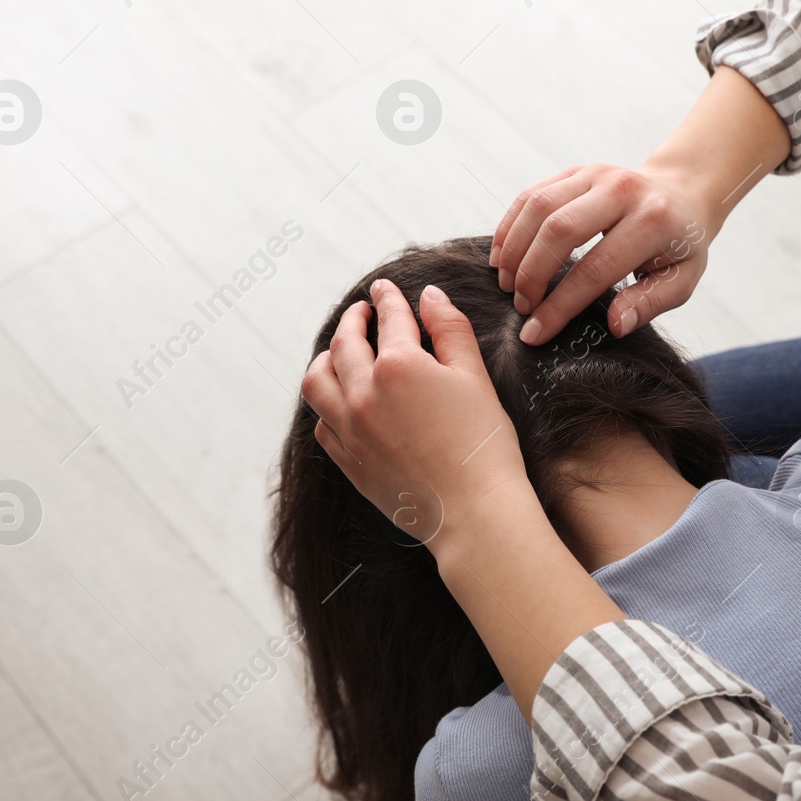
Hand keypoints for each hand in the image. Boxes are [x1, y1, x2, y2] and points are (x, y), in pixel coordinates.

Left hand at [299, 279, 535, 554]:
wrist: (473, 512)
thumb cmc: (483, 445)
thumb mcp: (474, 377)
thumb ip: (450, 329)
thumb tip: (429, 295)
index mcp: (399, 366)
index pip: (389, 318)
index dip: (388, 298)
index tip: (384, 288)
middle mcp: (364, 393)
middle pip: (344, 343)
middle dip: (352, 320)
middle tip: (360, 311)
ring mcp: (351, 430)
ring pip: (317, 383)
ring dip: (325, 359)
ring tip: (338, 352)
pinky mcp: (349, 462)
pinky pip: (322, 425)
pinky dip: (327, 406)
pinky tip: (341, 402)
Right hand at [489, 163, 714, 346]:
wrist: (682, 194)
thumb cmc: (680, 246)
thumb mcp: (680, 280)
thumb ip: (649, 303)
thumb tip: (615, 325)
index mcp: (653, 221)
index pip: (595, 268)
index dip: (560, 305)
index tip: (534, 333)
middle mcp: (621, 189)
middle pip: (559, 230)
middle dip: (531, 274)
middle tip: (521, 307)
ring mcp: (595, 174)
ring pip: (538, 208)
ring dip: (515, 250)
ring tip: (507, 285)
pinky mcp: (576, 170)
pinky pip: (531, 195)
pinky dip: (510, 226)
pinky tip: (502, 257)